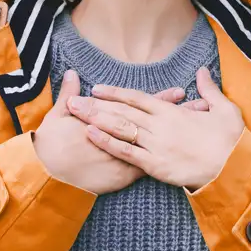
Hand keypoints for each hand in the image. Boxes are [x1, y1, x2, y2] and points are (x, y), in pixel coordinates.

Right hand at [31, 73, 206, 194]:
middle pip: (156, 125)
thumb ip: (68, 95)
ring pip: (158, 146)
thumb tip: (71, 74)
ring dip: (179, 140)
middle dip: (179, 116)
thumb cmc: (51, 145)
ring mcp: (124, 156)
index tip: (180, 91)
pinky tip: (183, 162)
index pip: (141, 106)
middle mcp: (121, 136)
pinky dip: (165, 165)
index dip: (162, 99)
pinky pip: (147, 169)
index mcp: (110, 120)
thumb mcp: (58, 117)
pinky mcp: (122, 176)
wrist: (48, 175)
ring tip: (200, 131)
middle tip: (202, 107)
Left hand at [66, 67, 243, 191]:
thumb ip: (208, 90)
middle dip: (95, 105)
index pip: (138, 98)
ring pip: (120, 129)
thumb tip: (202, 72)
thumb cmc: (231, 140)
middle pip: (122, 111)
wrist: (234, 168)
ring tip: (75, 114)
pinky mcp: (155, 165)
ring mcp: (156, 145)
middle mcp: (160, 125)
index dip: (115, 92)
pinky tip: (91, 136)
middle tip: (72, 101)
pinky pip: (127, 152)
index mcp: (172, 111)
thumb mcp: (224, 109)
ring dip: (95, 120)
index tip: (97, 88)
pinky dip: (108, 143)